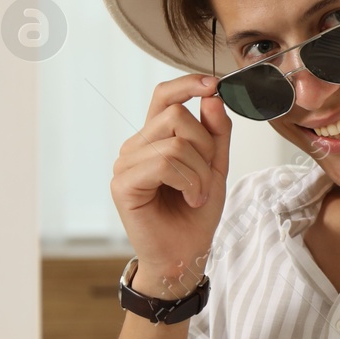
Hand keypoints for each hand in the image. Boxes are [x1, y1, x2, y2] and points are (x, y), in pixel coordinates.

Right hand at [110, 74, 231, 296]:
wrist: (185, 253)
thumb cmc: (196, 213)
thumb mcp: (216, 166)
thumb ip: (216, 133)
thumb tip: (212, 96)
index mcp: (155, 138)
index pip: (163, 96)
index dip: (187, 84)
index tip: (213, 84)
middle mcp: (136, 145)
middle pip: (177, 115)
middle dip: (205, 145)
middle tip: (207, 177)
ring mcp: (126, 163)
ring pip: (176, 142)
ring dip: (200, 171)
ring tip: (198, 194)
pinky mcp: (123, 183)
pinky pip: (164, 163)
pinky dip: (188, 181)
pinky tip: (190, 198)